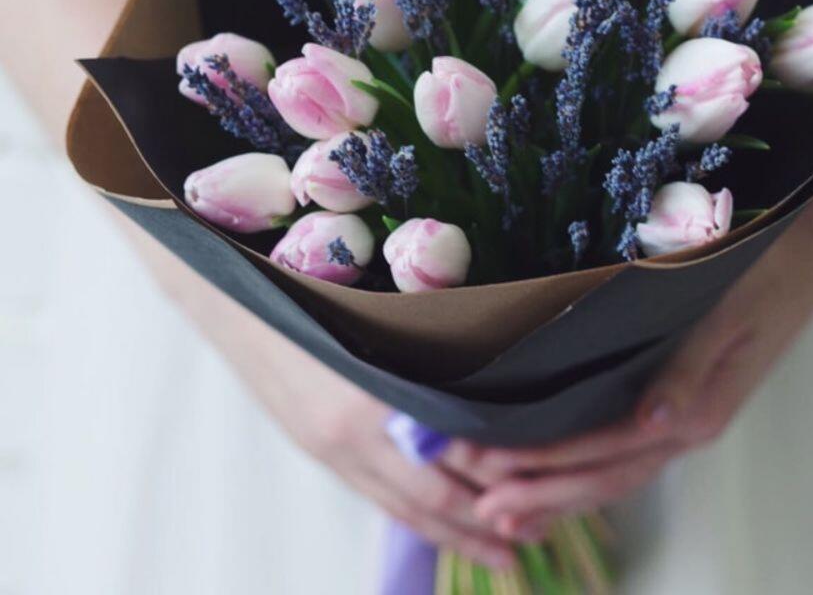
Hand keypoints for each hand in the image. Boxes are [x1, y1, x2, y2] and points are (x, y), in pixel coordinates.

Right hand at [156, 252, 515, 568]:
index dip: (493, 475)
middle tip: (531, 542)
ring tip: (497, 551)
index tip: (538, 485)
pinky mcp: (318, 449)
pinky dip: (412, 519)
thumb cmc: (308, 300)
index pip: (446, 454)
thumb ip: (417, 365)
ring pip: (402, 508)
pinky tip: (439, 526)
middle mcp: (348, 436)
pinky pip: (374, 495)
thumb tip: (479, 396)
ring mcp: (329, 449)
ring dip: (452, 534)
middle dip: (481, 524)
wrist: (234, 304)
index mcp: (367, 402)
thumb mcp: (369, 325)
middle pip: (429, 496)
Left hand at [446, 227, 812, 539]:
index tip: (492, 470)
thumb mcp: (729, 316)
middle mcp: (686, 426)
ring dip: (561, 492)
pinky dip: (589, 468)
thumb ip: (691, 372)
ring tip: (508, 512)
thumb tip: (651, 422)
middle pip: (606, 476)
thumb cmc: (762, 276)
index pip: (607, 450)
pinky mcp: (682, 400)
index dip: (548, 463)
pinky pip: (628, 448)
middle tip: (483, 510)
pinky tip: (561, 475)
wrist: (805, 255)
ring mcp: (685, 418)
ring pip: (615, 471)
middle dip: (543, 493)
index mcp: (696, 411)